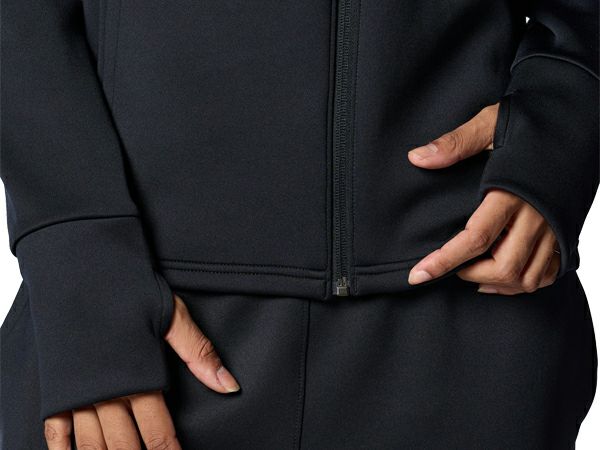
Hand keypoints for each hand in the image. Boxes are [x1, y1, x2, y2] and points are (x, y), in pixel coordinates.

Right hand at [44, 294, 238, 448]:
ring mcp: (77, 392)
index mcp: (139, 377)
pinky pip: (56, 430)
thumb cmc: (127, 286)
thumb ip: (199, 353)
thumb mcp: (171, 315)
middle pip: (124, 446)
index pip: (158, 433)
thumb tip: (231, 386)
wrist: (80, 264)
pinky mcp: (55, 386)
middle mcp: (106, 392)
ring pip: (91, 446)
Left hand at [407, 104, 559, 294]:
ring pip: (529, 277)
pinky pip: (551, 273)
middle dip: (471, 275)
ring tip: (473, 275)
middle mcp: (537, 215)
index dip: (444, 261)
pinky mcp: (568, 232)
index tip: (418, 275)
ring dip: (498, 283)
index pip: (475, 239)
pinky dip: (526, 281)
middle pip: (504, 267)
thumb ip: (455, 143)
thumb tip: (416, 157)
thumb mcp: (491, 123)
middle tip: (451, 267)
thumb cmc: (534, 120)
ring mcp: (556, 227)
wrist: (580, 118)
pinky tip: (505, 275)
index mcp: (512, 192)